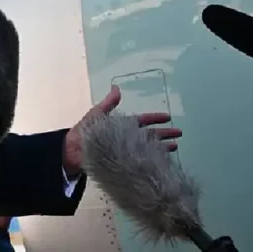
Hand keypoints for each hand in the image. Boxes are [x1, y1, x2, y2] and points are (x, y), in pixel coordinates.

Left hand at [62, 85, 181, 175]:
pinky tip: (162, 162)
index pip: (142, 121)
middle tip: (180, 134)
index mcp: (121, 127)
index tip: (169, 118)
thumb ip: (108, 104)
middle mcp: (126, 139)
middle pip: (150, 135)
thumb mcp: (96, 116)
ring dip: (162, 147)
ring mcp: (126, 153)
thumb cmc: (84, 134)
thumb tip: (117, 87)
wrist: (71, 155)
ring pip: (148, 148)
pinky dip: (152, 161)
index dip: (155, 119)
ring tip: (175, 148)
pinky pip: (142, 162)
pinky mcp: (124, 165)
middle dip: (165, 134)